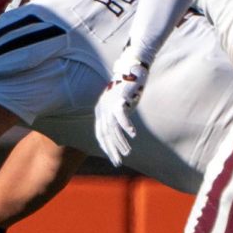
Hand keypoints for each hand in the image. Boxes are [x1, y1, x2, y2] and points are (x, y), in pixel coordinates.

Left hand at [93, 51, 149, 165]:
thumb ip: (117, 116)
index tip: (113, 158)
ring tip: (127, 153)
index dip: (106, 147)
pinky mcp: (119, 100)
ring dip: (120, 142)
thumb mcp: (119, 105)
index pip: (100, 133)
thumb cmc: (127, 89)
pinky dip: (127, 126)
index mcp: (101, 111)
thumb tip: (121, 131)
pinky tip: (132, 135)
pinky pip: (122, 116)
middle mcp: (102, 109)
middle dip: (112, 149)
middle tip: (118, 162)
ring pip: (113, 128)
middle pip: (105, 133)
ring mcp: (109, 104)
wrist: (131, 69)